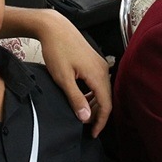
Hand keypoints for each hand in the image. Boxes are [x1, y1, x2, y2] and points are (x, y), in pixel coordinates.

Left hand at [38, 10, 111, 134]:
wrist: (54, 27)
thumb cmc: (57, 50)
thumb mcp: (63, 78)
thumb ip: (76, 99)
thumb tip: (86, 118)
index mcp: (97, 75)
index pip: (106, 105)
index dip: (100, 122)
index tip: (92, 134)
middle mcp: (102, 69)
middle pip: (107, 98)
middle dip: (98, 115)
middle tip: (86, 127)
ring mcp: (99, 64)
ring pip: (103, 90)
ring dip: (95, 104)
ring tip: (83, 114)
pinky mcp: (94, 61)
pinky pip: (98, 82)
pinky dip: (93, 93)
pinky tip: (83, 98)